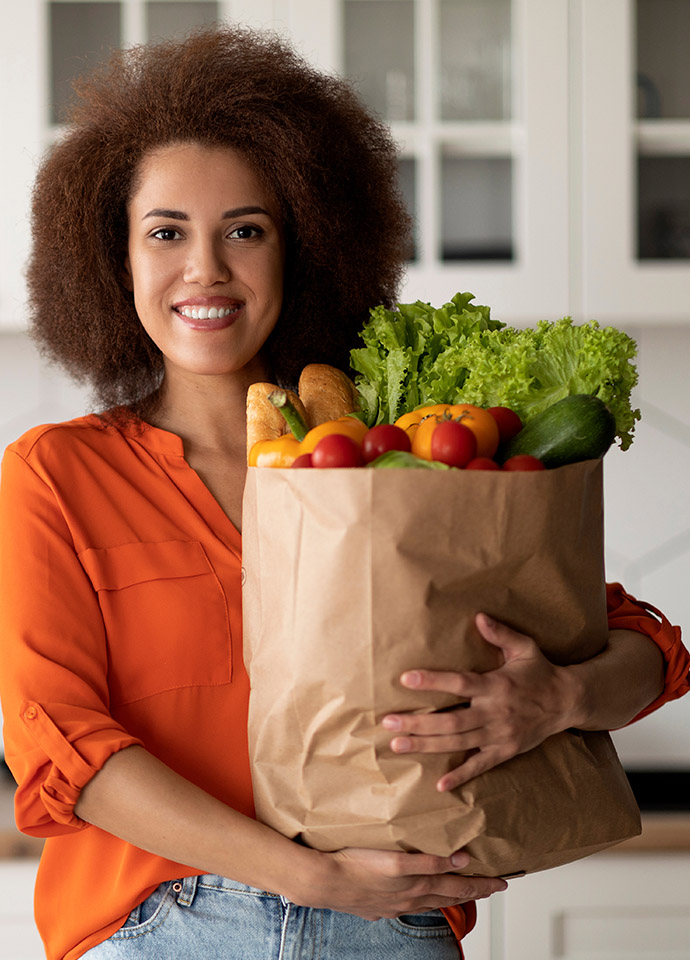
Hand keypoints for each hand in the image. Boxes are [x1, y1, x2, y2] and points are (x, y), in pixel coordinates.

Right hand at [296, 846, 506, 919]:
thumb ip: (430, 861)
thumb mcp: (398, 860)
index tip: (502, 883)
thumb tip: (461, 858)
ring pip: (429, 902)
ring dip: (448, 897)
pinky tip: (414, 897)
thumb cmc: (358, 866)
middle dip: (472, 891)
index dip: (483, 884)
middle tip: (490, 887)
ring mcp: (393, 905)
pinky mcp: (377, 906)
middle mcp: (409, 899)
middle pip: (448, 897)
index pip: (459, 887)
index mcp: (417, 887)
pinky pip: (407, 905)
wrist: (324, 881)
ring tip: (460, 892)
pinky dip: (421, 900)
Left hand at [383, 613, 580, 791]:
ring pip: (458, 743)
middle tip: (389, 721)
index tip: (405, 679)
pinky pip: (481, 766)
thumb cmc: (541, 672)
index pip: (459, 683)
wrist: (568, 702)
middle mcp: (495, 712)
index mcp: (496, 686)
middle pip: (451, 720)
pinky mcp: (505, 751)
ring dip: (427, 744)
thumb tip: (478, 616)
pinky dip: (461, 776)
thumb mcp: (525, 648)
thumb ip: (501, 633)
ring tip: (398, 743)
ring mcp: (500, 735)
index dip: (432, 681)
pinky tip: (440, 785)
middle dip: (419, 722)